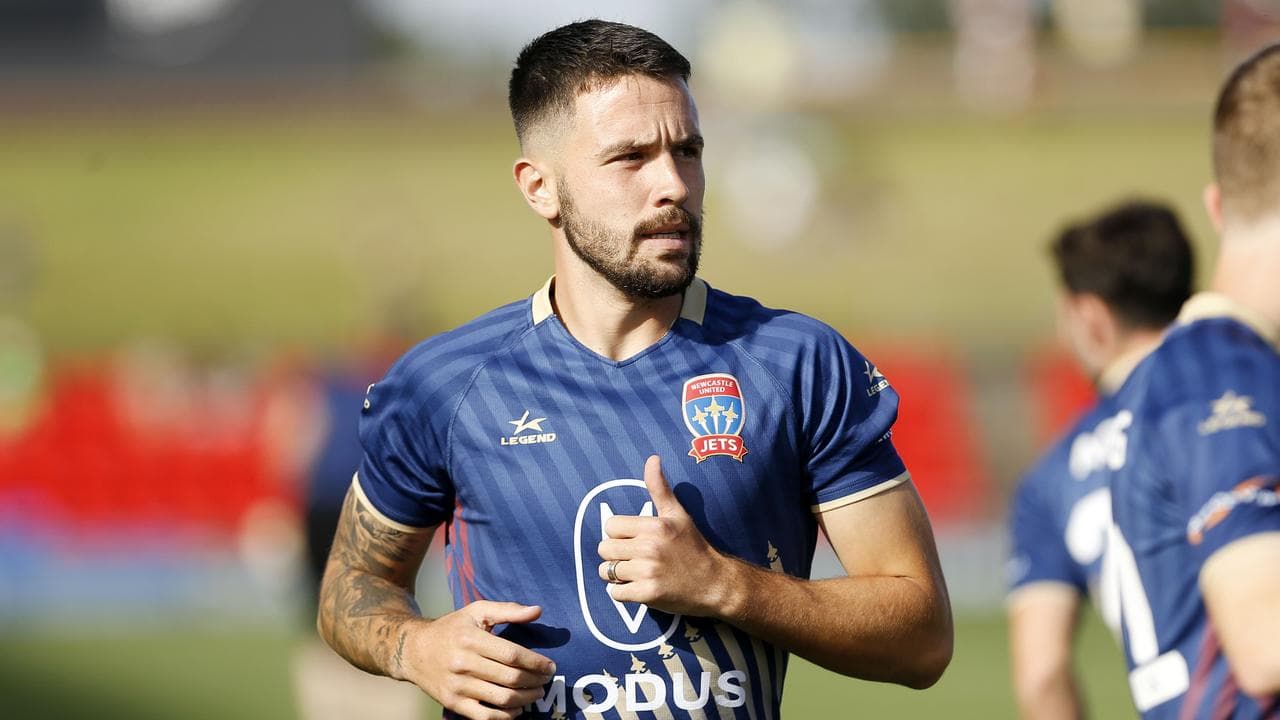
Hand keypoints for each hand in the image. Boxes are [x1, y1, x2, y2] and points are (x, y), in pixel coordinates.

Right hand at [400, 601, 555, 719]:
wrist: (414, 650)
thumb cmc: (451, 628)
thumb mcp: (476, 611)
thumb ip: (508, 610)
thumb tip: (537, 611)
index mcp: (471, 638)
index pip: (512, 654)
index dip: (536, 662)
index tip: (550, 665)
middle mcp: (463, 663)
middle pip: (510, 678)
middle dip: (535, 680)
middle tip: (547, 679)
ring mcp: (457, 686)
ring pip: (501, 699)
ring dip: (526, 698)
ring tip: (537, 692)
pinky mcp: (453, 703)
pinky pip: (485, 717)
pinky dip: (506, 716)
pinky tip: (517, 709)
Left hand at [596, 455, 730, 615]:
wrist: (715, 583)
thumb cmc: (694, 547)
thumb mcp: (678, 514)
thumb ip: (659, 487)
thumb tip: (652, 458)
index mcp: (654, 526)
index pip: (611, 526)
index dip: (619, 533)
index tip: (633, 539)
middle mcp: (649, 548)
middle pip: (604, 548)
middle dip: (615, 554)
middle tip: (634, 557)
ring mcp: (648, 572)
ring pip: (607, 571)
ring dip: (617, 574)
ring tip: (636, 572)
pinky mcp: (648, 595)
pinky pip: (615, 593)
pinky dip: (622, 592)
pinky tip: (639, 587)